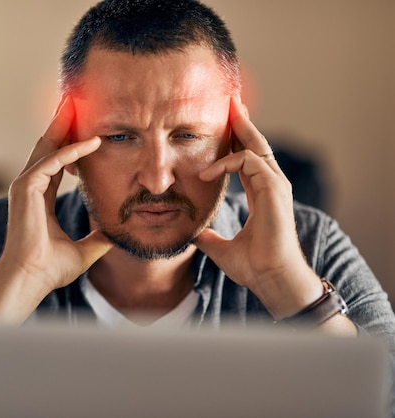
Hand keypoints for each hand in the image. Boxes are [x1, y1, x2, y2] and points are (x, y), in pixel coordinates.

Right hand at [0, 96, 112, 322]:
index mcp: (40, 196)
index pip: (56, 161)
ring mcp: (25, 185)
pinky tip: (94, 141)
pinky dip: (73, 150)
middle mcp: (29, 186)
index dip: (71, 143)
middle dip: (63, 123)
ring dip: (65, 124)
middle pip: (49, 146)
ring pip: (48, 146)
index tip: (87, 128)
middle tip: (77, 99)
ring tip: (80, 102)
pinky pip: (54, 161)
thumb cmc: (51, 268)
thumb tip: (116, 234)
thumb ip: (98, 236)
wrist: (31, 278)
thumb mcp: (84, 249)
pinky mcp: (25, 187)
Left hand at [195, 96, 323, 319]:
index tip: (223, 125)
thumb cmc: (254, 266)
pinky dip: (225, 162)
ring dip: (238, 128)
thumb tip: (194, 235)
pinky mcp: (274, 189)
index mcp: (261, 194)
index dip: (235, 141)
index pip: (247, 159)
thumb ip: (209, 236)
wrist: (271, 279)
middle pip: (255, 144)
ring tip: (224, 110)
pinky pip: (248, 162)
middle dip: (242, 122)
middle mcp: (270, 186)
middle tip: (229, 101)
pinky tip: (206, 174)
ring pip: (255, 146)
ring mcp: (275, 186)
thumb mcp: (221, 247)